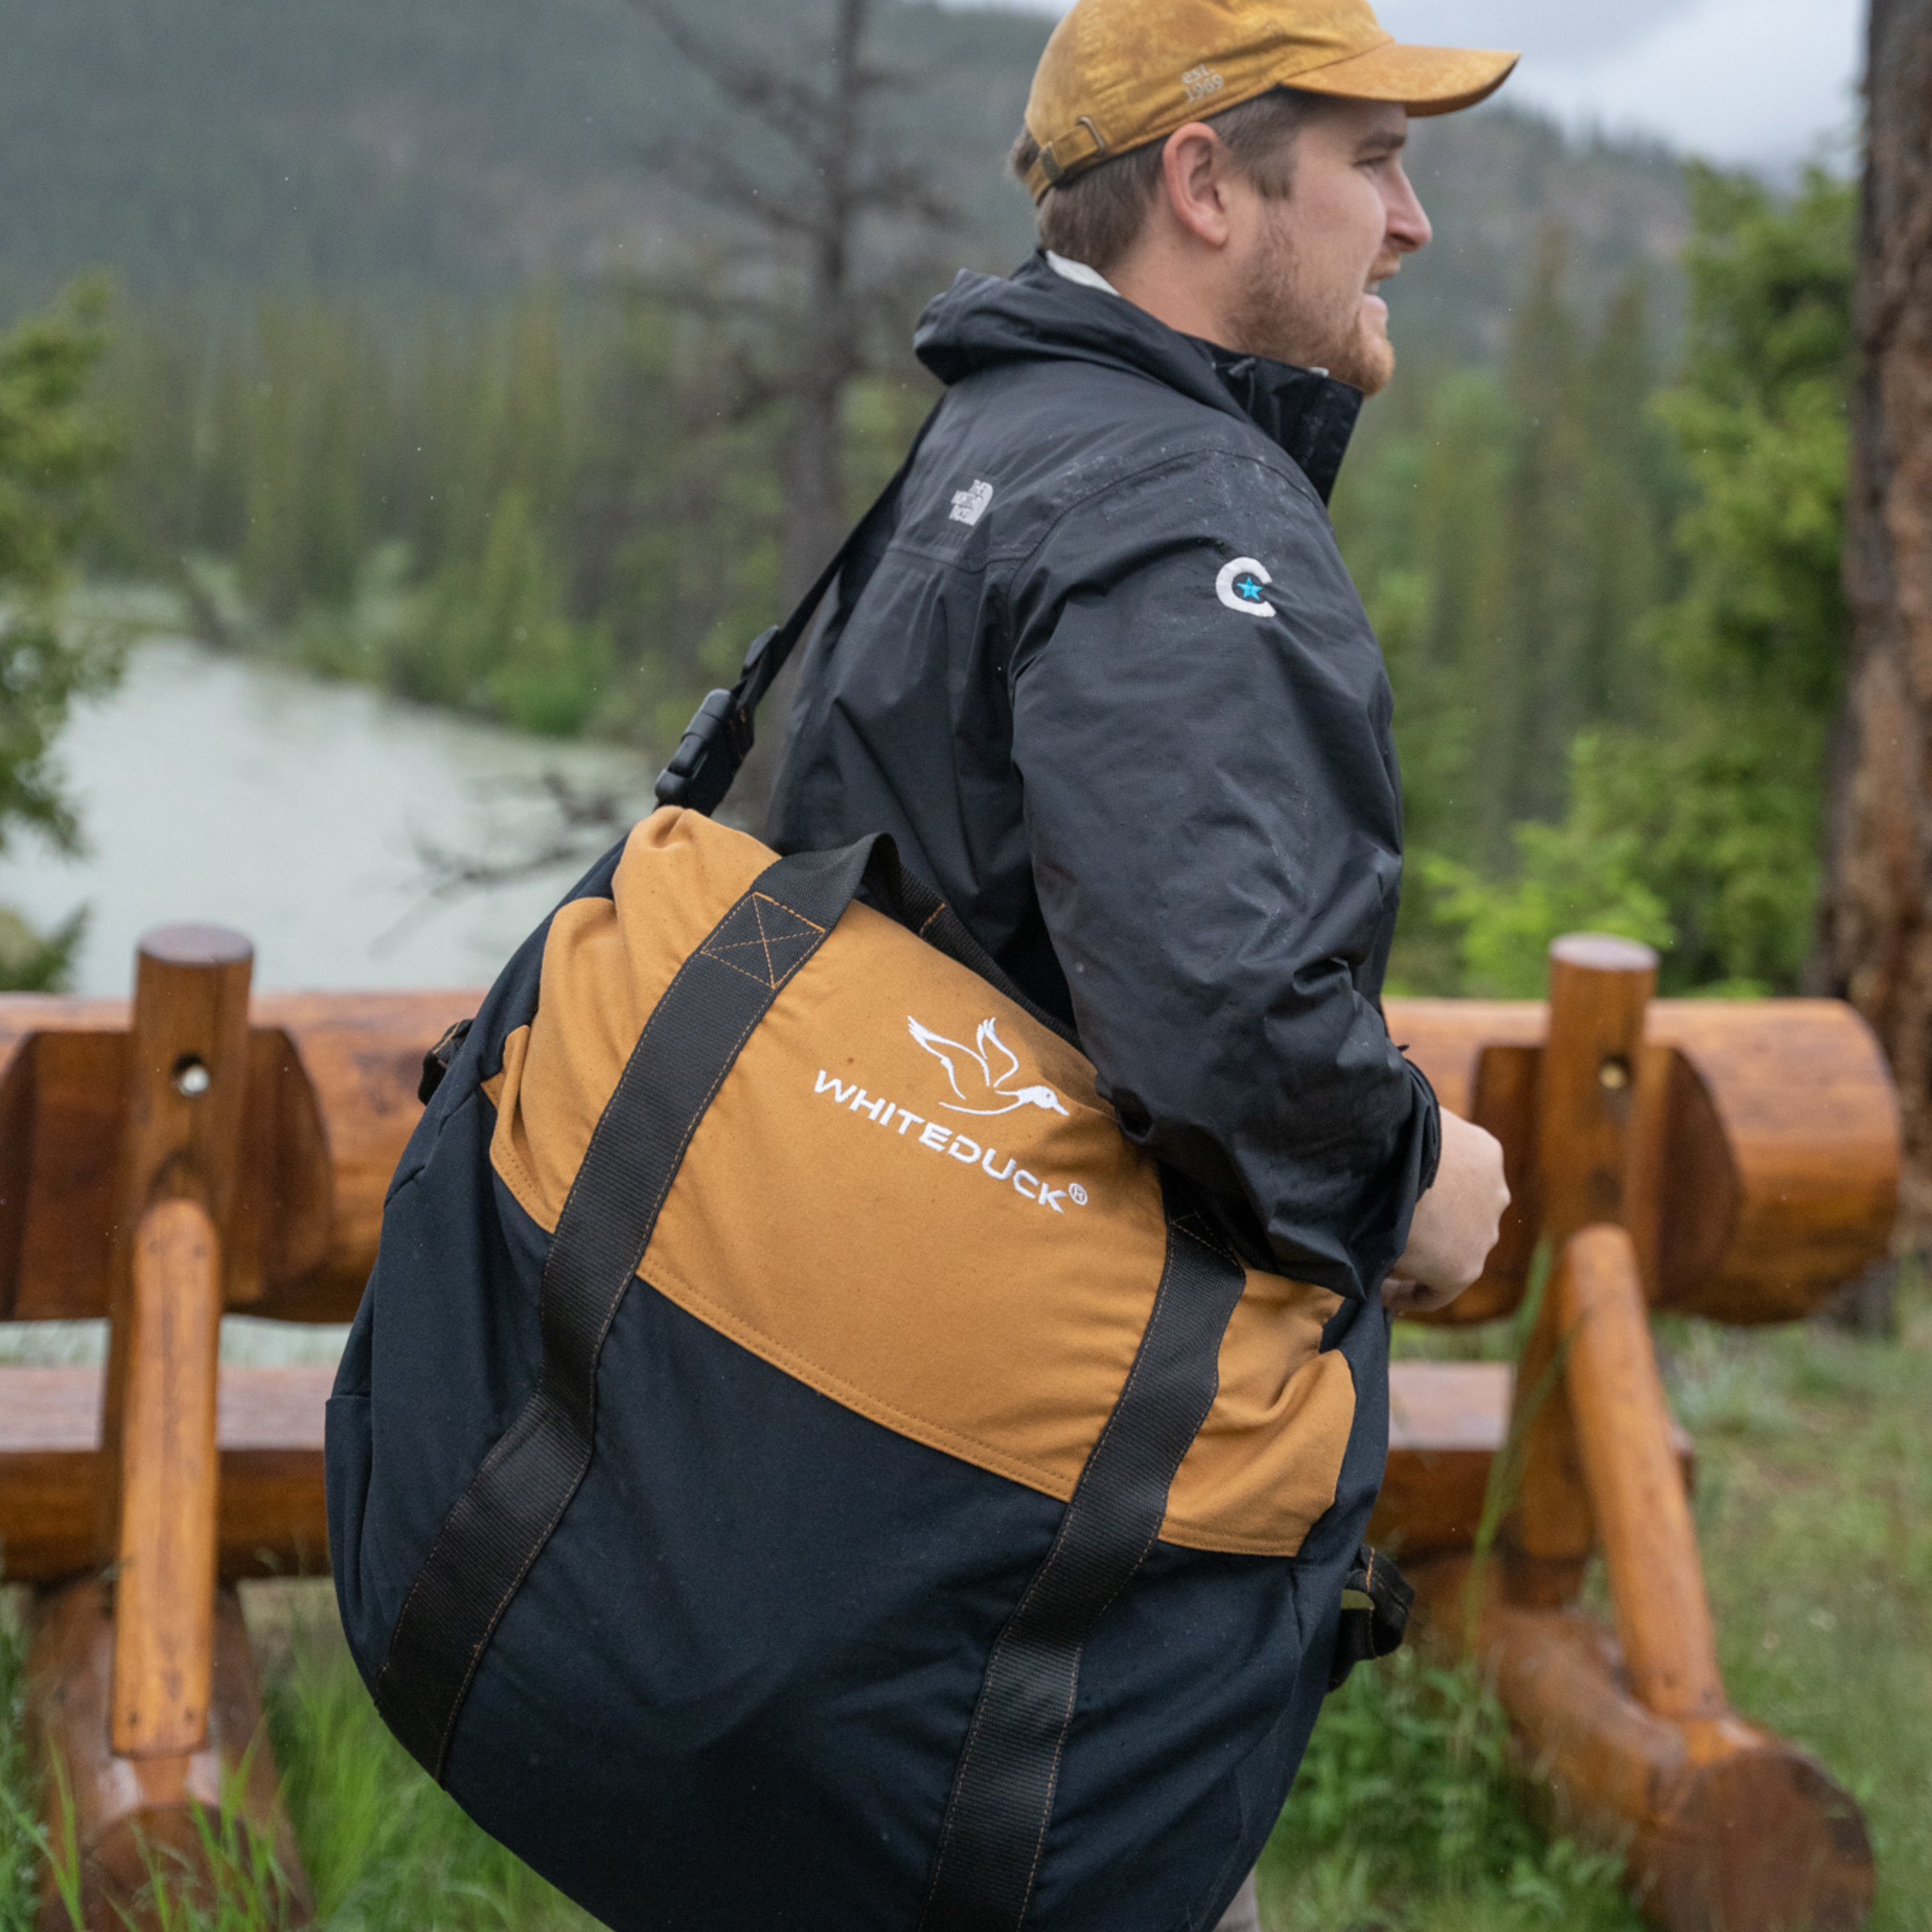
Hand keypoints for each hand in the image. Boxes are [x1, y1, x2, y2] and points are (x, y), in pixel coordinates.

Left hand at [1385, 1107, 1507, 1313]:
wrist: (1398, 1152)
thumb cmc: (1379, 1210)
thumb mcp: (1374, 1256)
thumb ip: (1386, 1270)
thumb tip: (1385, 1267)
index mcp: (1462, 1271)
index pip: (1433, 1296)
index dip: (1403, 1296)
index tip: (1382, 1290)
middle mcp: (1488, 1237)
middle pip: (1454, 1247)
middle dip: (1428, 1246)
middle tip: (1395, 1236)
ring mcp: (1493, 1193)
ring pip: (1467, 1203)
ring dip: (1444, 1203)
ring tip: (1411, 1192)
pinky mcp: (1490, 1154)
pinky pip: (1468, 1164)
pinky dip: (1451, 1165)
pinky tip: (1425, 1157)